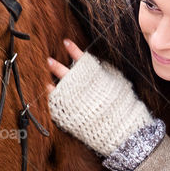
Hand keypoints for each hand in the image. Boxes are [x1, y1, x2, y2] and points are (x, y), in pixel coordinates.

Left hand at [45, 41, 156, 157]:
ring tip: (47, 78)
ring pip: (59, 88)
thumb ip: (106, 72)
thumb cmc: (123, 105)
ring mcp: (74, 102)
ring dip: (52, 81)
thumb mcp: (118, 82)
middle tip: (49, 60)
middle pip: (66, 73)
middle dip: (57, 66)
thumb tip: (99, 64)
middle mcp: (81, 88)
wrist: (120, 129)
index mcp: (94, 77)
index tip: (66, 42)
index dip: (73, 49)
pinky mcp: (70, 115)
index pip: (81, 59)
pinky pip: (57, 104)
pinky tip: (49, 91)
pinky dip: (52, 97)